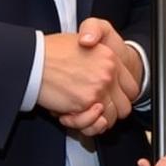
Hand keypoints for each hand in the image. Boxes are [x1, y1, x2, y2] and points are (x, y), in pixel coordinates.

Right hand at [38, 18, 141, 136]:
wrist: (33, 58)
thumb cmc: (53, 51)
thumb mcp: (85, 40)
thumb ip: (102, 59)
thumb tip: (110, 76)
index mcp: (111, 58)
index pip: (131, 88)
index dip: (120, 97)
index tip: (109, 99)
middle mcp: (108, 73)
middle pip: (124, 106)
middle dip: (110, 112)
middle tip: (94, 109)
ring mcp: (97, 89)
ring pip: (110, 119)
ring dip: (95, 121)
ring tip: (80, 112)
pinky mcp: (83, 102)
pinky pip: (91, 124)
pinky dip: (81, 124)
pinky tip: (69, 114)